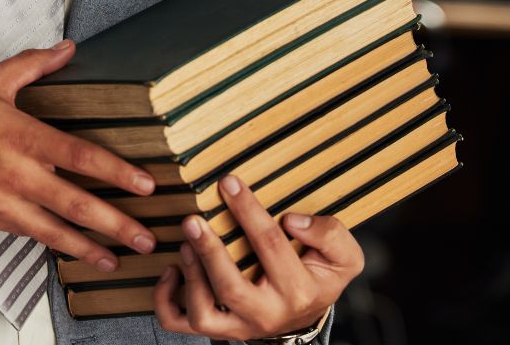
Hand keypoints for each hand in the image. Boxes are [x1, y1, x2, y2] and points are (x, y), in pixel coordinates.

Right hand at [0, 39, 158, 272]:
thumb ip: (34, 64)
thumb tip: (67, 48)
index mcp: (19, 134)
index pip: (79, 155)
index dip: (115, 171)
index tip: (144, 184)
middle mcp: (14, 172)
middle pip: (75, 203)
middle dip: (115, 223)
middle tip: (146, 235)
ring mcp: (1, 201)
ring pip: (55, 230)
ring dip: (91, 247)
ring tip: (118, 257)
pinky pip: (30, 235)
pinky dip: (56, 245)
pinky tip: (76, 252)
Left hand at [153, 174, 363, 339]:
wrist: (306, 312)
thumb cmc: (318, 274)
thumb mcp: (343, 256)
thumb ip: (329, 234)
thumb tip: (293, 220)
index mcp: (298, 291)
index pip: (269, 245)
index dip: (247, 210)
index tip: (228, 182)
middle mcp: (266, 314)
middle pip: (231, 289)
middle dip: (209, 252)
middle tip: (193, 220)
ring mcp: (238, 326)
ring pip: (204, 315)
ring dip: (190, 277)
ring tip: (185, 244)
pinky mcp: (217, 328)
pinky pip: (180, 323)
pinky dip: (166, 300)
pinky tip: (170, 269)